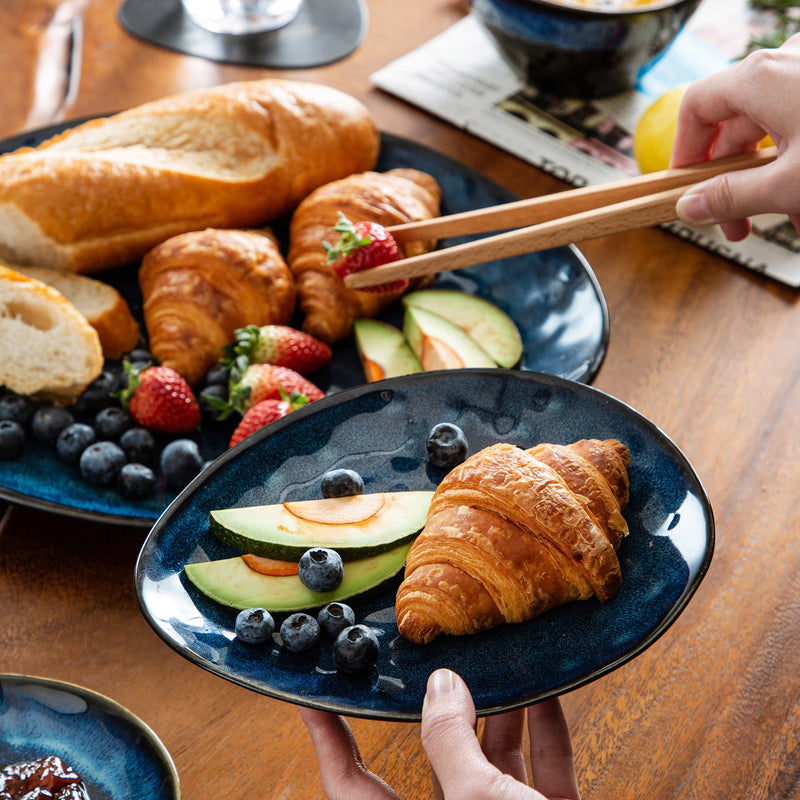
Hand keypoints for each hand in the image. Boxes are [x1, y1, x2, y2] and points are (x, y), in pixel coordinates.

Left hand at [299, 668, 580, 799]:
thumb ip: (452, 742)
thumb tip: (441, 685)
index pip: (351, 789)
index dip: (330, 742)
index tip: (315, 698)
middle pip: (433, 760)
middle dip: (436, 709)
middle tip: (428, 663)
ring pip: (490, 762)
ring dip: (498, 712)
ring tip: (493, 665)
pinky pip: (540, 773)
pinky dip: (543, 733)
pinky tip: (543, 694)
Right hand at [671, 33, 799, 239]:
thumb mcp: (787, 185)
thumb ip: (730, 198)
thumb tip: (688, 207)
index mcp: (760, 78)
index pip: (696, 108)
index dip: (684, 152)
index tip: (685, 187)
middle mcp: (786, 62)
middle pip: (736, 124)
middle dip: (735, 182)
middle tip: (736, 225)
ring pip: (775, 128)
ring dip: (772, 178)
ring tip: (791, 220)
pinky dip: (798, 158)